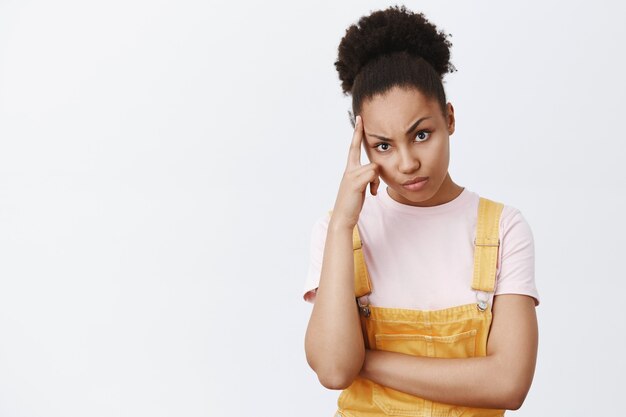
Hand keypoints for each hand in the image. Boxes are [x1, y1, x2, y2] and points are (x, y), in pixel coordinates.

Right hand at [330, 115, 380, 229]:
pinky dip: (376, 184)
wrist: (343, 217)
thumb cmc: (352, 203)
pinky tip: (372, 193)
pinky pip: (373, 174)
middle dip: (358, 132)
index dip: (356, 133)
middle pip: (357, 148)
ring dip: (377, 179)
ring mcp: (351, 175)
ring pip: (373, 166)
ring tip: (373, 190)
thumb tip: (375, 171)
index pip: (353, 148)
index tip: (359, 119)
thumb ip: (366, 177)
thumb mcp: (360, 187)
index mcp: (349, 169)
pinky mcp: (355, 182)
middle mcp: (349, 169)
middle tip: (360, 118)